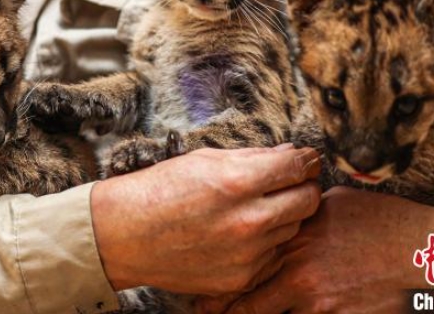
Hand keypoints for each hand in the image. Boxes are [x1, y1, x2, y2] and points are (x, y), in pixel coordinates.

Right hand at [91, 144, 321, 294]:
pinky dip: (265, 243)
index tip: (307, 159)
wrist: (125, 235)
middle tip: (289, 182)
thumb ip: (254, 158)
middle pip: (308, 201)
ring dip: (282, 216)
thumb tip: (290, 155)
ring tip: (253, 208)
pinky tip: (239, 233)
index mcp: (238, 182)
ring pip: (292, 229)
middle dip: (303, 187)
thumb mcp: (206, 159)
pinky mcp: (240, 278)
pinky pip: (272, 256)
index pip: (297, 168)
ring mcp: (246, 255)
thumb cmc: (161, 189)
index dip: (306, 160)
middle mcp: (248, 221)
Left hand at [198, 186, 433, 313]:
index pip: (244, 256)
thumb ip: (301, 215)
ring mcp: (315, 299)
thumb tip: (278, 213)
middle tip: (201, 309)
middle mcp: (298, 267)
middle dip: (219, 306)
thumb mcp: (336, 204)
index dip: (218, 272)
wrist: (430, 250)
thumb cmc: (385, 222)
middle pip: (244, 296)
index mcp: (295, 234)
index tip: (200, 280)